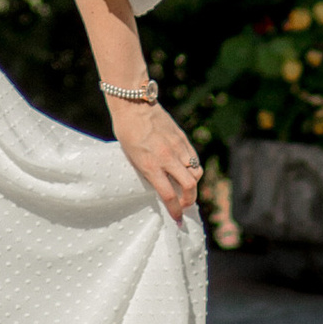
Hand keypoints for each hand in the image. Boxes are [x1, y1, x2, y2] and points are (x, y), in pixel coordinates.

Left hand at [110, 96, 202, 223]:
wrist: (133, 104)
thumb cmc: (127, 132)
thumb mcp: (132, 157)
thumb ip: (148, 172)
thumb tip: (161, 187)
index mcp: (150, 165)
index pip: (168, 195)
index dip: (175, 210)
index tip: (177, 219)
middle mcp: (166, 157)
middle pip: (189, 186)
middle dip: (189, 200)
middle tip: (184, 204)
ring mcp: (177, 146)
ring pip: (196, 172)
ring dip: (192, 184)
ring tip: (185, 186)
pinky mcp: (182, 137)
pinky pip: (194, 158)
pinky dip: (192, 167)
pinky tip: (185, 169)